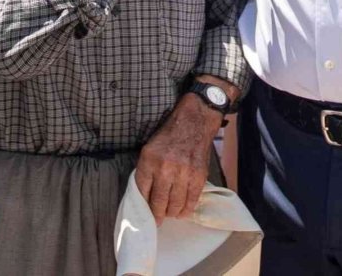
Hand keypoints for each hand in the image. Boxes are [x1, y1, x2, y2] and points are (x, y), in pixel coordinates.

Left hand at [135, 92, 220, 223]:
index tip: (145, 216)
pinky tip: (183, 211)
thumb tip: (143, 197)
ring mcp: (183, 174)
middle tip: (158, 219)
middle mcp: (165, 169)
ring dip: (172, 213)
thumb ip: (145, 172)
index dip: (143, 208)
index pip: (142, 193)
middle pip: (159, 204)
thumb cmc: (169, 137)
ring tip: (170, 213)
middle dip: (157, 215)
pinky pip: (192, 201)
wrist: (193, 122)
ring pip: (175, 206)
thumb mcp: (149, 150)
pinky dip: (187, 209)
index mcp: (149, 161)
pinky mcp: (199, 176)